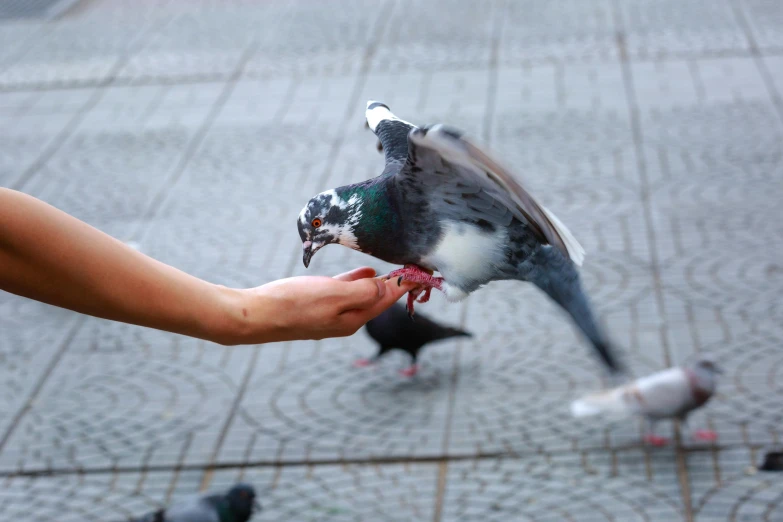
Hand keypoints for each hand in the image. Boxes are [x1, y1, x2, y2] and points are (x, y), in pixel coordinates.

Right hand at [216, 267, 418, 344]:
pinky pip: (347, 292)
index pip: (388, 298)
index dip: (407, 284)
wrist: (256, 316)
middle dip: (399, 284)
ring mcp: (331, 314)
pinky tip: (365, 272)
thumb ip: (362, 290)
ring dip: (382, 282)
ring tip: (398, 268)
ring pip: (365, 295)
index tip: (425, 271)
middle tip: (418, 267)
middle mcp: (346, 320)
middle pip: (380, 299)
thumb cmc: (293, 304)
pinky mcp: (318, 305)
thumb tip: (385, 286)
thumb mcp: (333, 295)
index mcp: (354, 319)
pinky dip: (360, 281)